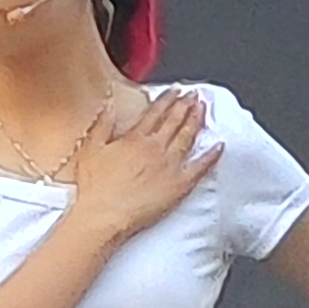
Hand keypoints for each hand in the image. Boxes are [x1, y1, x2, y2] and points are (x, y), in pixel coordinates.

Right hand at [68, 86, 220, 243]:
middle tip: (194, 96)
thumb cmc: (95, 188)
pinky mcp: (179, 185)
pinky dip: (211, 156)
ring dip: (197, 121)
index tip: (175, 91)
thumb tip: (110, 105)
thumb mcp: (89, 149)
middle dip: (186, 105)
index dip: (167, 100)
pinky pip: (200, 167)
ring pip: (188, 138)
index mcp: (135, 139)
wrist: (103, 216)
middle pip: (175, 121)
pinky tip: (219, 146)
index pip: (155, 113)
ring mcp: (170, 166)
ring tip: (204, 110)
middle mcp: (155, 148)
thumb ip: (102, 125)